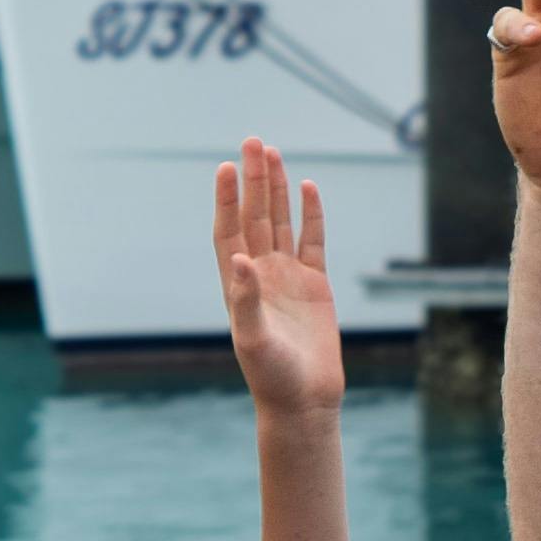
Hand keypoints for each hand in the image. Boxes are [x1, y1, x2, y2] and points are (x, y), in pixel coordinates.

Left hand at [211, 141, 342, 410]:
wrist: (303, 399)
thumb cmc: (271, 375)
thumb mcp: (253, 338)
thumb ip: (246, 299)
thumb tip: (241, 260)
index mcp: (237, 284)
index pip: (228, 231)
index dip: (227, 200)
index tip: (225, 168)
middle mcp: (259, 274)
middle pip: (255, 216)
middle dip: (253, 180)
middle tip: (252, 141)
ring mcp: (287, 276)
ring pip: (281, 221)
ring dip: (277, 189)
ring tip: (273, 153)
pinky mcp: (315, 284)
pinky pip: (312, 240)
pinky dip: (311, 214)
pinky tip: (308, 187)